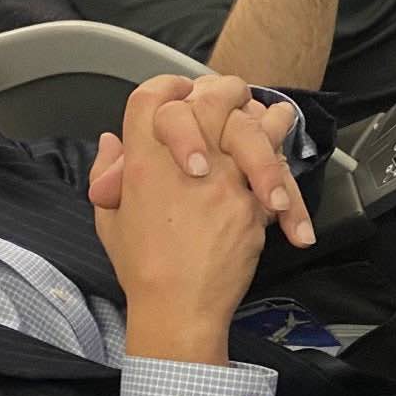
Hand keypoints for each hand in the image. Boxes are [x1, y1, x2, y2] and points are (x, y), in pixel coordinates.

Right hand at [89, 79, 270, 363]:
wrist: (178, 307)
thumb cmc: (142, 268)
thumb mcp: (109, 218)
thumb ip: (109, 174)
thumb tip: (111, 141)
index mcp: (143, 162)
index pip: (152, 97)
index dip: (170, 87)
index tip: (184, 92)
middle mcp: (185, 162)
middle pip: (211, 98)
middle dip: (226, 92)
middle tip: (235, 98)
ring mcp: (224, 180)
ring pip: (255, 125)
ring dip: (267, 119)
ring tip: (274, 118)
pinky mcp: (253, 203)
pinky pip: (278, 168)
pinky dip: (284, 163)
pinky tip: (285, 159)